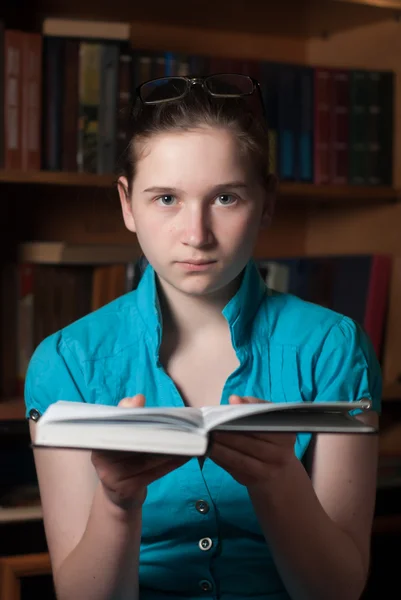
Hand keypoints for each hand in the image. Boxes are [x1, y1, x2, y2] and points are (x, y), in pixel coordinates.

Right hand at [91, 395, 188, 509]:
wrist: (118, 495)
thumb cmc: (123, 458)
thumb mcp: (122, 436)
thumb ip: (128, 415)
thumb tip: (137, 398)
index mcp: (98, 438)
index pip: (114, 422)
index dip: (130, 414)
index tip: (147, 408)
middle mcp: (101, 457)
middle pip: (132, 440)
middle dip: (156, 431)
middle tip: (178, 424)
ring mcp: (112, 475)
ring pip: (146, 458)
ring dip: (169, 449)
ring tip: (188, 439)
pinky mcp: (126, 489)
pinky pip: (153, 474)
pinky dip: (170, 464)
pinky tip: (185, 456)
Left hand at [209, 395, 296, 489]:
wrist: (279, 472)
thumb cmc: (271, 437)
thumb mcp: (269, 420)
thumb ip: (253, 405)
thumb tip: (234, 399)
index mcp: (285, 436)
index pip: (261, 426)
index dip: (241, 420)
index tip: (224, 414)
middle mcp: (279, 455)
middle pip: (248, 443)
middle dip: (226, 434)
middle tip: (209, 426)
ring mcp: (265, 471)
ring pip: (238, 458)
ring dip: (219, 448)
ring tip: (206, 438)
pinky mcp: (250, 480)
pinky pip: (232, 468)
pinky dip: (219, 458)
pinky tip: (209, 449)